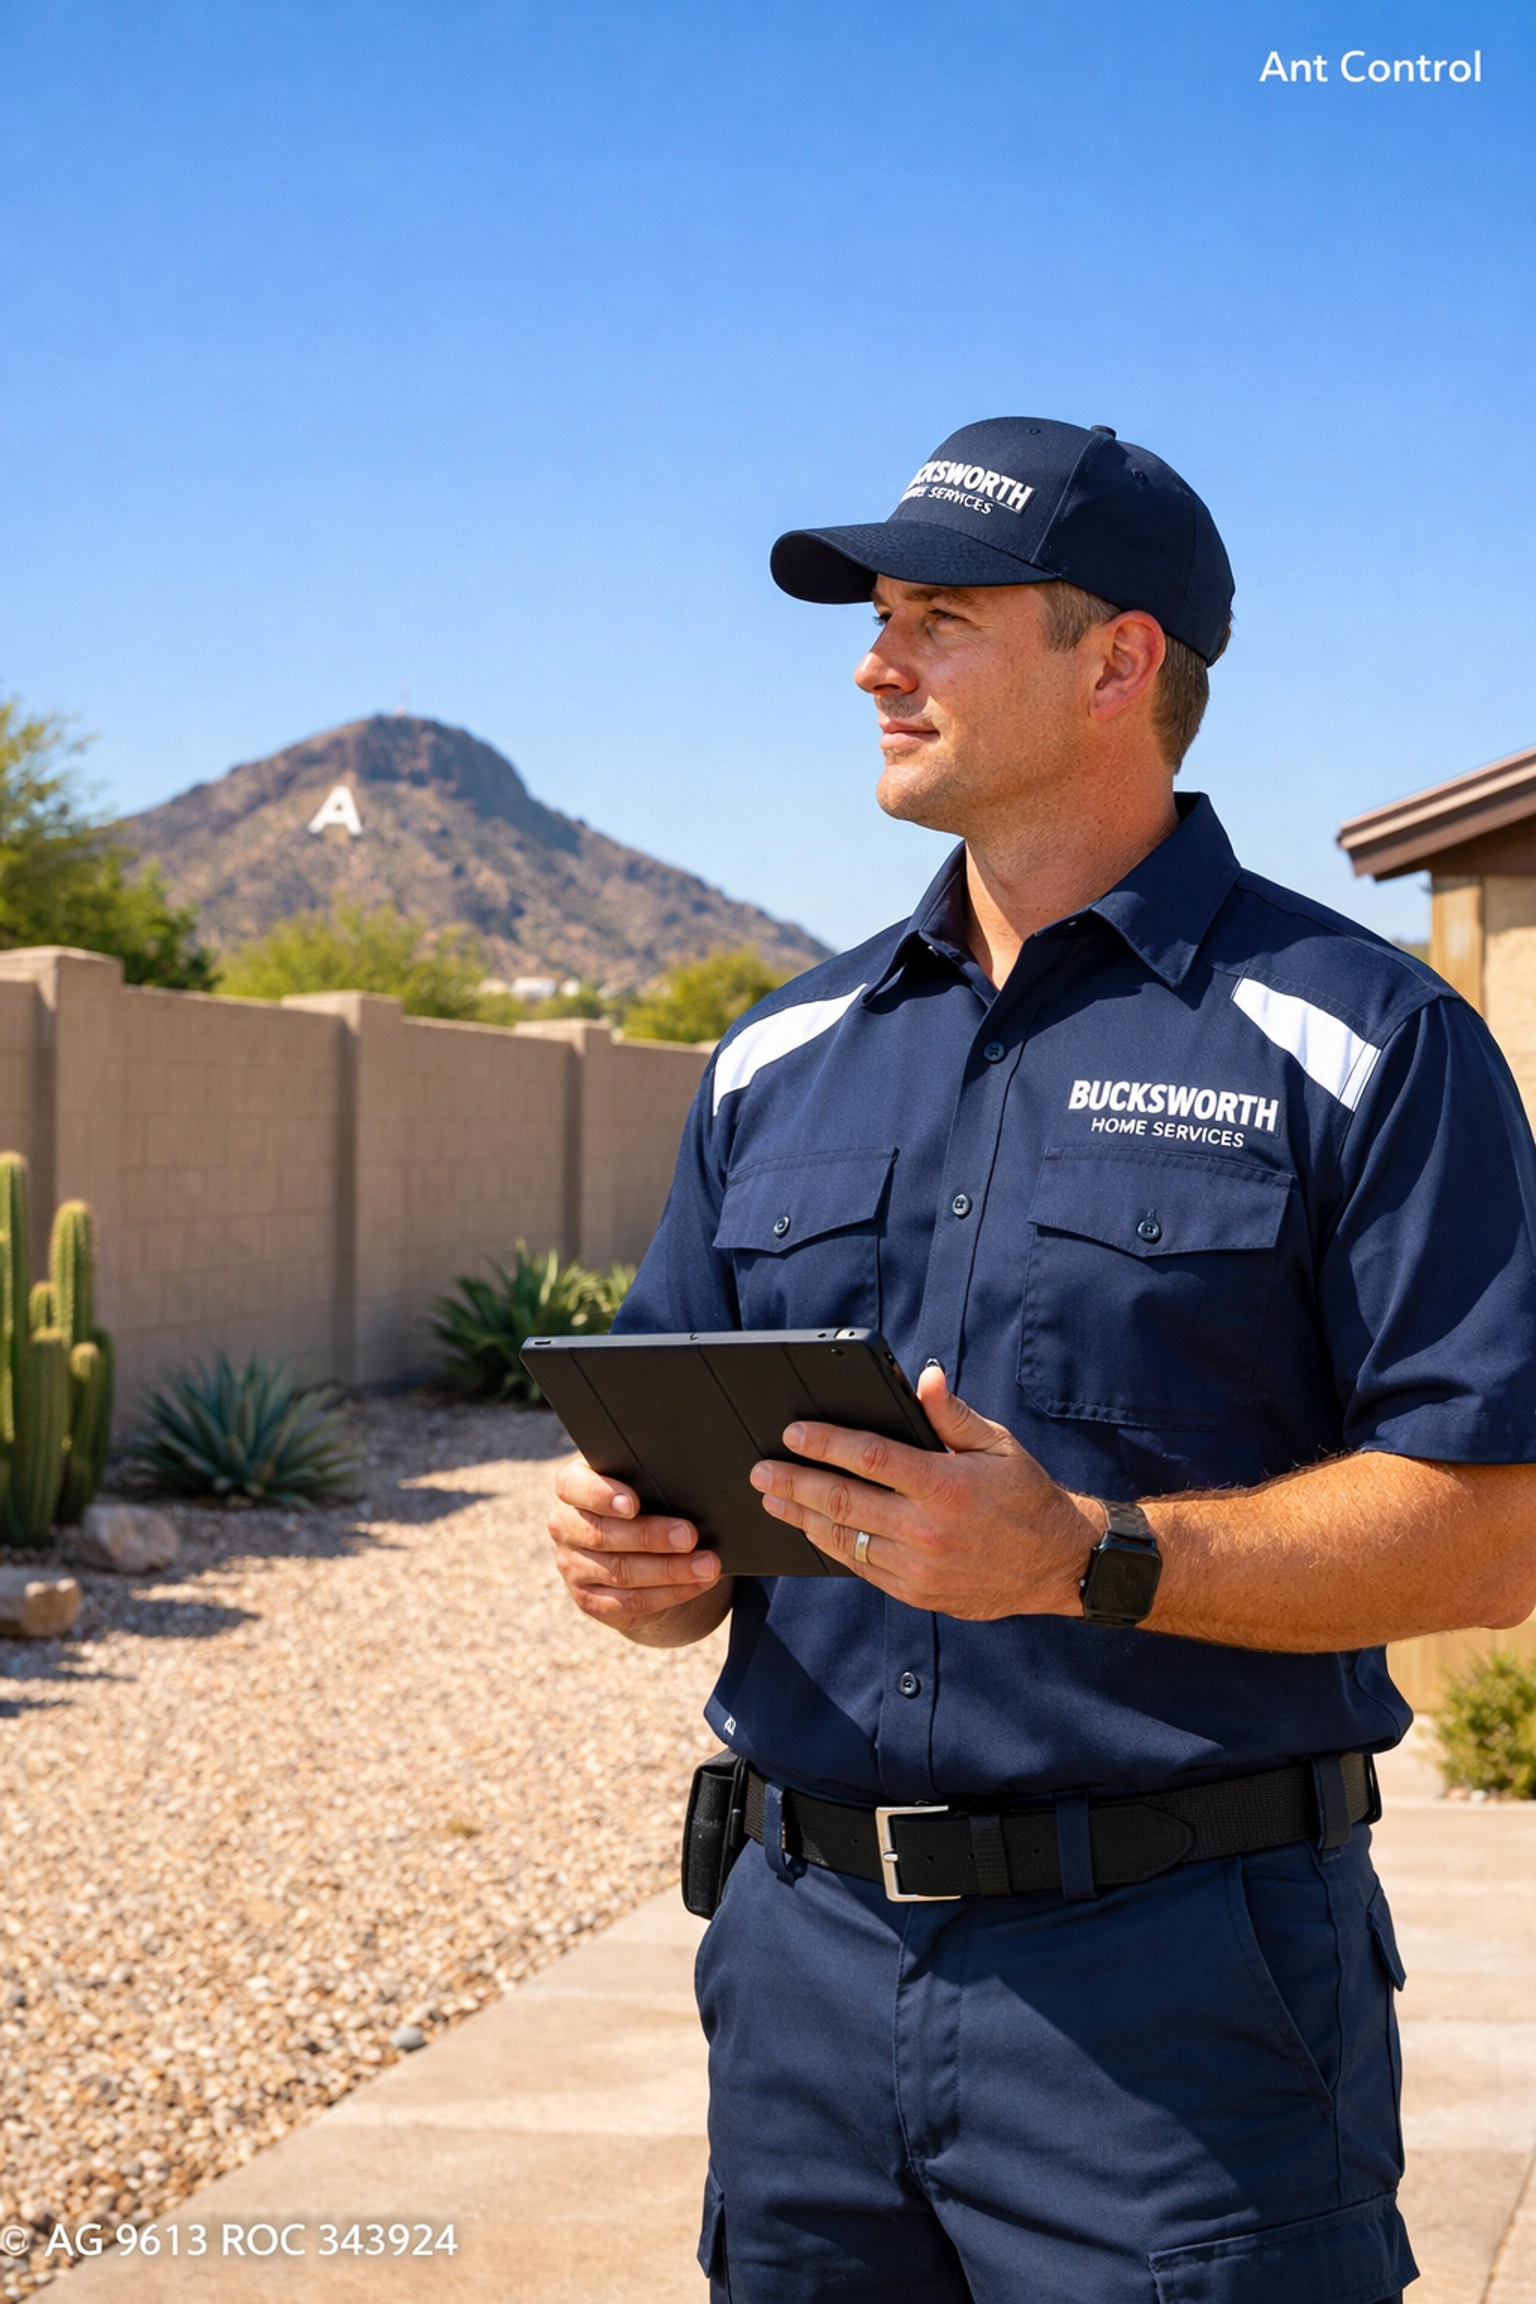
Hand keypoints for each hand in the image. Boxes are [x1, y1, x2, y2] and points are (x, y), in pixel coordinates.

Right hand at [549, 1454, 731, 1643]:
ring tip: (707, 1565)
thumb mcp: (640, 1481)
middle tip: (690, 1536)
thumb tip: (686, 1482)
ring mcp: (573, 1566)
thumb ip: (648, 1477)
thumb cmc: (643, 1499)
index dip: (602, 1496)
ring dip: (670, 1570)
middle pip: (603, 1534)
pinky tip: (696, 1584)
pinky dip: (669, 1594)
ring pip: (621, 1572)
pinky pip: (629, 1602)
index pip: (573, 1486)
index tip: (633, 1504)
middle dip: (651, 1537)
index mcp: (573, 1487)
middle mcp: (565, 1526)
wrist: (636, 1547)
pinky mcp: (589, 1599)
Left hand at [748, 1367, 1100, 1619]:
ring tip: (774, 1501)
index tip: (792, 1433)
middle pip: (842, 1501)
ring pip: (845, 1540)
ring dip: (802, 1518)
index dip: (824, 1443)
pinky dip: (833, 1547)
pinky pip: (863, 1568)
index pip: (869, 1457)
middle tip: (762, 1471)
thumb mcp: (998, 1444)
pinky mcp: (917, 1594)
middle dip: (794, 1483)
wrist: (1057, 1565)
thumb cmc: (1026, 1496)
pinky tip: (813, 1530)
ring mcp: (919, 1567)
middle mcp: (928, 1529)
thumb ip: (952, 1414)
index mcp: (946, 1484)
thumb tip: (923, 1378)